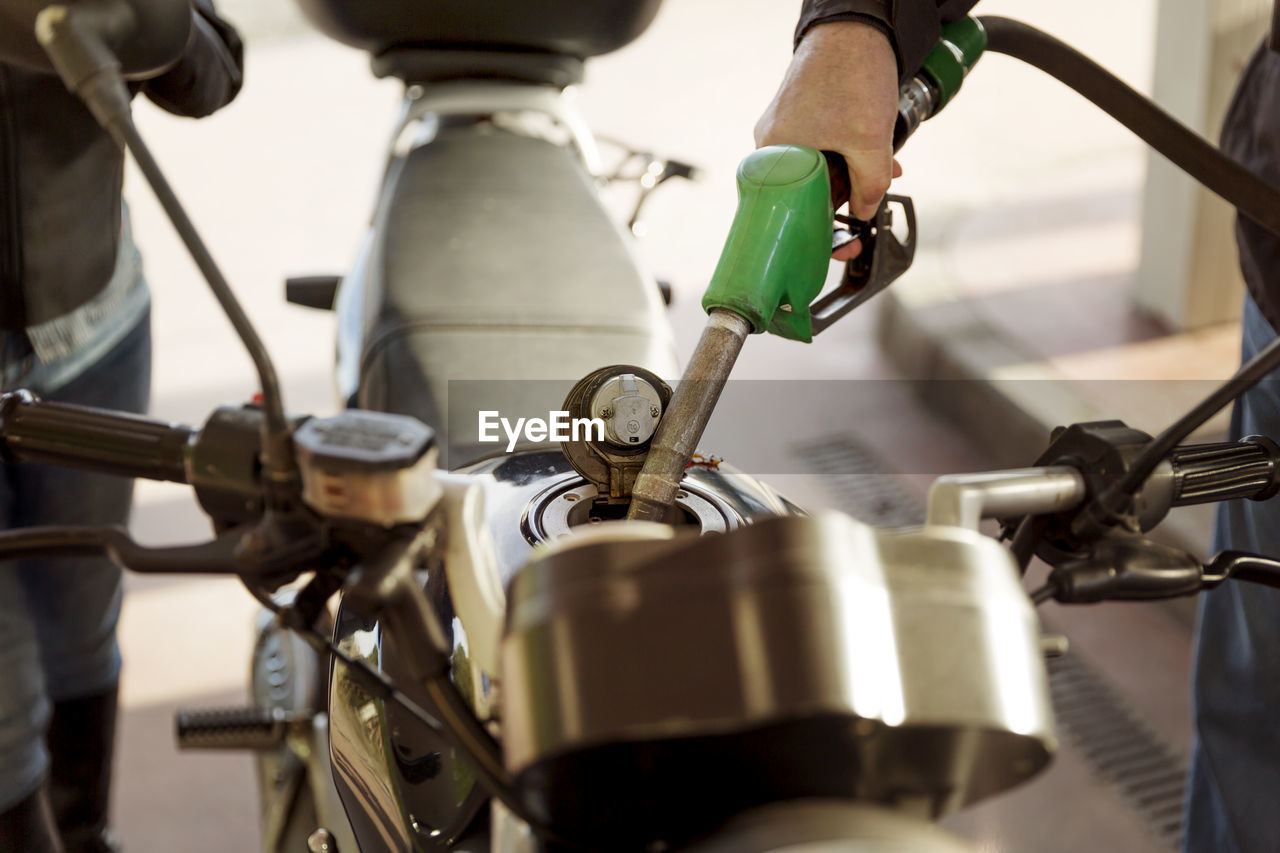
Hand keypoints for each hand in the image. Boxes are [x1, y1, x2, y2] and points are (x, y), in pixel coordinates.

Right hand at [755, 21, 900, 259]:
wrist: (857, 22)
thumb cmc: (851, 73)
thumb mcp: (870, 142)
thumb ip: (870, 187)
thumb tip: (864, 212)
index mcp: (775, 156)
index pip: (787, 213)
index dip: (817, 234)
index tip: (841, 245)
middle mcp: (773, 145)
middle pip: (803, 194)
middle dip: (841, 203)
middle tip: (868, 210)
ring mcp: (786, 127)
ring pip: (817, 170)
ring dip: (850, 178)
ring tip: (881, 174)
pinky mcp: (802, 113)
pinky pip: (821, 147)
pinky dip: (846, 154)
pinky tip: (872, 151)